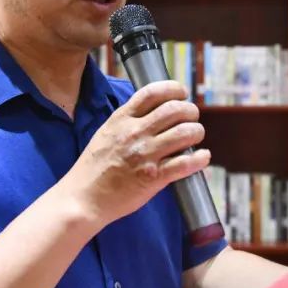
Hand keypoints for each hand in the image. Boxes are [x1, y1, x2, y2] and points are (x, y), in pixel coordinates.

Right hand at [64, 80, 209, 225]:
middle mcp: (134, 133)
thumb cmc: (93, 168)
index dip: (173, 89)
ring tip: (196, 135)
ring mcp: (145, 155)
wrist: (84, 198)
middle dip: (190, 111)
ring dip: (196, 131)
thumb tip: (153, 112)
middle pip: (174, 109)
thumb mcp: (105, 133)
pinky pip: (185, 163)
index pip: (152, 93)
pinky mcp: (153, 178)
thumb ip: (127, 121)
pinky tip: (203, 157)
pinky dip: (200, 159)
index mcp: (121, 119)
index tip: (181, 93)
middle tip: (192, 117)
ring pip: (184, 133)